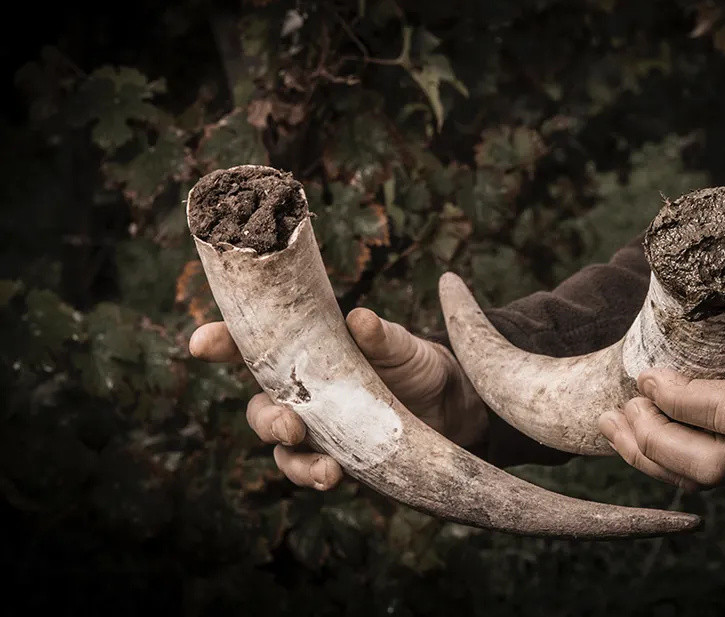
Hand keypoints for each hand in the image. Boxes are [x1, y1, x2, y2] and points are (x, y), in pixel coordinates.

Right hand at [189, 308, 487, 489]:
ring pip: (281, 446)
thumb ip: (381, 337)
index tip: (202, 342)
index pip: (253, 346)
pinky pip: (310, 471)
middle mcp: (301, 392)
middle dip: (265, 418)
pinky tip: (333, 475)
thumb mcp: (401, 346)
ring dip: (291, 456)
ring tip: (321, 466)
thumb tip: (360, 320)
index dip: (222, 342)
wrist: (451, 407)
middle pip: (260, 406)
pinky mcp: (335, 458)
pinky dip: (316, 476)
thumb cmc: (415, 363)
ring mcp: (316, 429)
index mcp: (305, 352)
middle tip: (288, 423)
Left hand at [598, 296, 724, 490]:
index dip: (680, 400)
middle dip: (653, 439)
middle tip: (625, 404)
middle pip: (709, 465)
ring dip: (647, 457)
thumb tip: (688, 286)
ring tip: (613, 422)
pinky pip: (707, 480)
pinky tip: (634, 438)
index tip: (649, 376)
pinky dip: (663, 464)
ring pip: (702, 482)